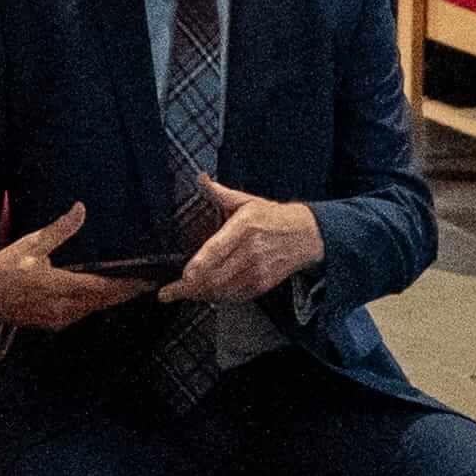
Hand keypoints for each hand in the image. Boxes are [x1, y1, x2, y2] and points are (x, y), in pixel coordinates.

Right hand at [0, 201, 149, 335]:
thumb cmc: (5, 267)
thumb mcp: (32, 244)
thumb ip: (60, 229)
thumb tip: (81, 208)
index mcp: (59, 287)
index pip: (102, 288)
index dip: (126, 285)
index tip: (146, 278)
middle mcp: (63, 308)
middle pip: (103, 301)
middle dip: (125, 292)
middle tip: (147, 282)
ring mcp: (58, 319)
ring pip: (93, 309)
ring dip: (111, 299)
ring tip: (130, 286)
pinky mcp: (52, 324)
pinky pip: (81, 314)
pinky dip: (94, 304)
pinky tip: (101, 295)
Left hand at [166, 183, 323, 306]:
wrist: (306, 235)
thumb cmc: (272, 216)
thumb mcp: (247, 200)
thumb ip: (220, 193)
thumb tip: (201, 178)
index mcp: (245, 226)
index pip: (218, 248)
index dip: (201, 264)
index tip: (184, 275)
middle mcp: (252, 250)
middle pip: (216, 275)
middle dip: (189, 288)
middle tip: (169, 292)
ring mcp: (259, 270)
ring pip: (223, 289)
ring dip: (200, 295)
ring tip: (181, 294)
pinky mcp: (263, 284)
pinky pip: (235, 296)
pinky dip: (217, 298)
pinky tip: (204, 295)